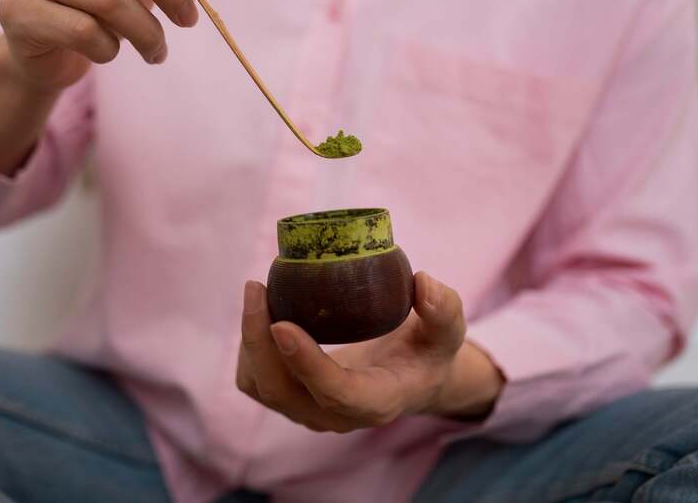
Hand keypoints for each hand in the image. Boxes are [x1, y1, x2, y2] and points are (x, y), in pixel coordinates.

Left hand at [236, 272, 503, 432]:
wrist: (410, 376)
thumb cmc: (428, 350)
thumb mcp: (448, 331)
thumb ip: (443, 310)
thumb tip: (422, 282)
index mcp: (378, 401)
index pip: (336, 392)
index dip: (306, 363)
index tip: (281, 322)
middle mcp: (337, 415)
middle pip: (282, 392)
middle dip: (259, 342)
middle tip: (257, 287)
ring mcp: (309, 411)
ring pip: (261, 386)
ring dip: (250, 342)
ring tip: (257, 292)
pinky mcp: (291, 397)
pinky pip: (254, 380)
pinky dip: (249, 346)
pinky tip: (261, 308)